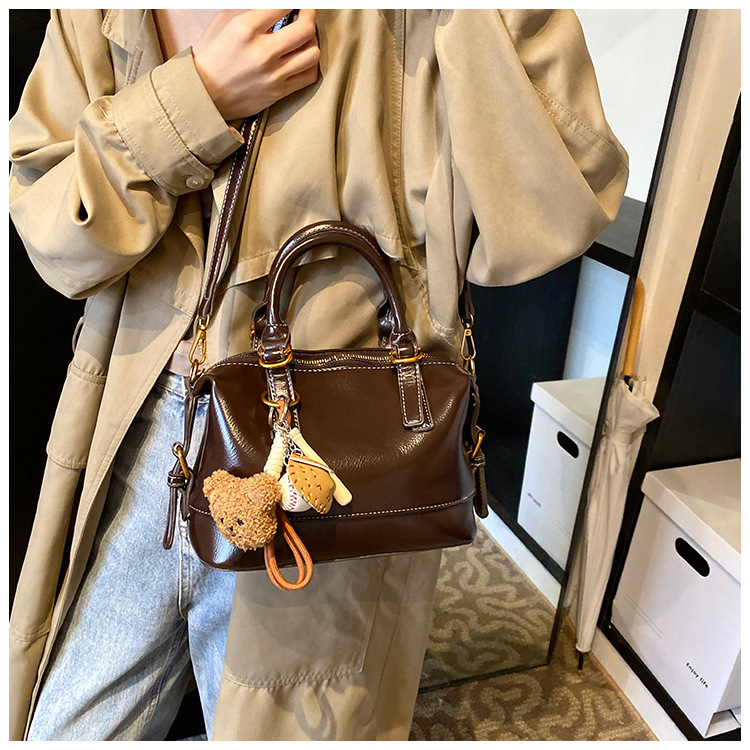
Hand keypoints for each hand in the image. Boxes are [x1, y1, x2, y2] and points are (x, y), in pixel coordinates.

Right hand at [192, 9, 319, 119]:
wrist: (204, 94)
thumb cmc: (212, 55)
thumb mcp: (224, 21)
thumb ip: (252, 8)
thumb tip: (278, 6)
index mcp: (245, 29)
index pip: (283, 5)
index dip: (293, 2)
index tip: (294, 3)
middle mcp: (262, 52)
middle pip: (305, 28)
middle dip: (309, 14)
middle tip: (305, 11)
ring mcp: (273, 74)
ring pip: (312, 53)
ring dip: (312, 40)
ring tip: (304, 36)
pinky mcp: (278, 92)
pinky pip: (309, 76)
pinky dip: (311, 63)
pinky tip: (302, 57)